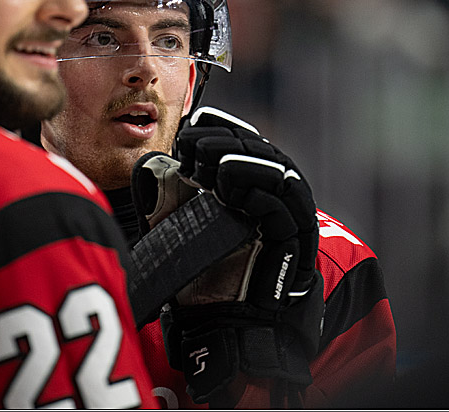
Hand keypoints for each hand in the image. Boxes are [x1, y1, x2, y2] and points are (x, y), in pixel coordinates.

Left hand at [160, 107, 324, 405]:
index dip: (220, 127)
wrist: (221, 323)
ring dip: (242, 162)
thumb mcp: (175, 225)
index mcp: (248, 182)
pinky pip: (287, 206)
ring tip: (212, 171)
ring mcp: (289, 215)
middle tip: (192, 150)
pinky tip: (232, 193)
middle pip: (260, 148)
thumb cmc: (201, 272)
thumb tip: (151, 164)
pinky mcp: (297, 238)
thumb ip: (165, 193)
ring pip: (279, 170)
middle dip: (224, 142)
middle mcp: (273, 194)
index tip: (190, 128)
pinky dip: (260, 192)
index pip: (243, 137)